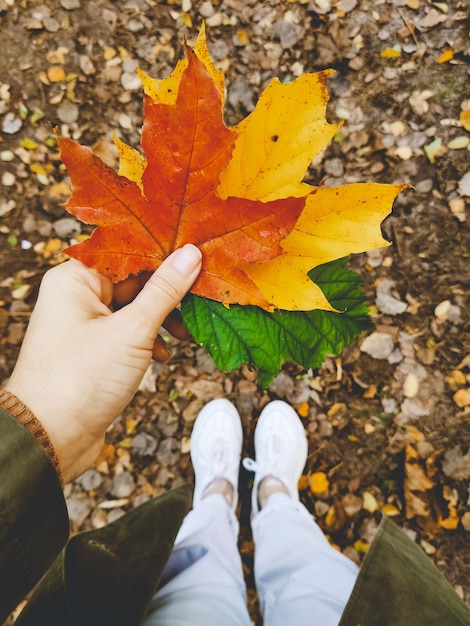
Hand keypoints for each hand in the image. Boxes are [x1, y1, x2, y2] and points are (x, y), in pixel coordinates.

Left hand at [5, 245, 201, 482]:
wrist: (50, 438)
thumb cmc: (82, 379)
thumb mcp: (132, 331)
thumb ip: (164, 291)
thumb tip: (189, 254)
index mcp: (75, 279)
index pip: (128, 253)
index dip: (164, 256)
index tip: (198, 260)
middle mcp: (76, 296)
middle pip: (133, 281)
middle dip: (167, 294)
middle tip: (200, 302)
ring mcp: (84, 324)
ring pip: (133, 309)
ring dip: (161, 320)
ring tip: (184, 335)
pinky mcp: (93, 349)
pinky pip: (127, 333)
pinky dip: (148, 341)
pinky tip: (163, 355)